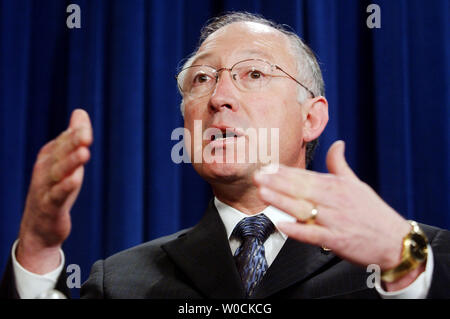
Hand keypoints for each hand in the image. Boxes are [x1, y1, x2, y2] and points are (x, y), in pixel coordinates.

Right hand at [17, 109, 92, 273]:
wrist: (39, 227)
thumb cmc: (56, 189)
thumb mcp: (65, 162)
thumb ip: (72, 138)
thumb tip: (80, 112)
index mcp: (49, 156)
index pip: (64, 140)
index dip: (76, 133)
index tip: (86, 124)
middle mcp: (45, 169)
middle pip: (60, 153)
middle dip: (73, 143)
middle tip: (87, 134)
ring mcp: (45, 188)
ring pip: (59, 173)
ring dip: (71, 162)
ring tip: (85, 152)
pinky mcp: (50, 207)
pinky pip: (58, 195)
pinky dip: (66, 187)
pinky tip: (76, 179)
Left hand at [253, 140, 411, 270]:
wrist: (395, 241)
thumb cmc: (372, 212)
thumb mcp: (357, 184)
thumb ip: (340, 165)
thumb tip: (337, 143)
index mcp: (336, 186)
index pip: (306, 177)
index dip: (284, 173)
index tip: (267, 168)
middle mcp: (334, 201)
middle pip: (301, 189)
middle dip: (277, 182)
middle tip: (257, 176)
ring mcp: (335, 220)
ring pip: (304, 209)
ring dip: (283, 201)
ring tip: (263, 193)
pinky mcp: (337, 240)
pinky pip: (314, 234)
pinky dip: (298, 230)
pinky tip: (281, 225)